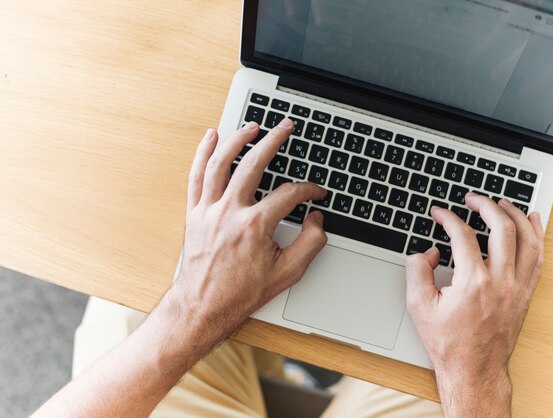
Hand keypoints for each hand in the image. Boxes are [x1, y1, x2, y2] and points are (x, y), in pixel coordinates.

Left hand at [173, 119, 326, 341]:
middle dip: (273, 142)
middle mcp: (229, 213)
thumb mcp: (288, 273)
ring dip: (237, 139)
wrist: (204, 305)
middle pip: (254, 164)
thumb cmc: (241, 292)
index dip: (309, 190)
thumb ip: (310, 243)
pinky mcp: (195, 213)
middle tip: (285, 128)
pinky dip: (203, 154)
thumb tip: (316, 220)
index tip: (316, 192)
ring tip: (252, 126)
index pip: (289, 194)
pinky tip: (211, 138)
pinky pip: (196, 176)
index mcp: (254, 226)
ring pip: (221, 163)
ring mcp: (209, 211)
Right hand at [406, 193, 543, 416]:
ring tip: (502, 202)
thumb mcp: (418, 306)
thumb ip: (417, 271)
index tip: (439, 213)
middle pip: (502, 228)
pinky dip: (537, 235)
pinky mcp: (526, 294)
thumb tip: (429, 251)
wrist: (474, 370)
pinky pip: (538, 257)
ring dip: (515, 215)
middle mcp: (501, 282)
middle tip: (473, 198)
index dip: (448, 218)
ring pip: (527, 239)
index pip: (463, 235)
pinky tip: (533, 221)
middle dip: (486, 205)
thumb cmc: (448, 342)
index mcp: (473, 283)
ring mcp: (518, 287)